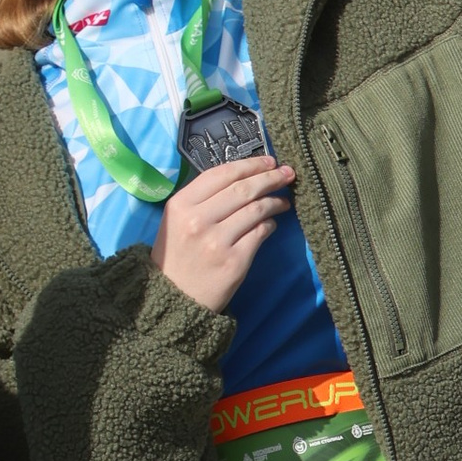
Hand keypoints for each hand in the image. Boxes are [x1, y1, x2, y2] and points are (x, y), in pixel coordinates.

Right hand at [150, 155, 298, 311]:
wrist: (173, 298)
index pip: (222, 174)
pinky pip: (260, 232)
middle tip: (287, 174)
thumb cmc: (178, 256)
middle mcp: (198, 220)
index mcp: (181, 204)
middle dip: (270, 178)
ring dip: (275, 201)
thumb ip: (202, 199)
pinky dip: (270, 224)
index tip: (268, 161)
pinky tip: (271, 223)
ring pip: (256, 209)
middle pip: (243, 189)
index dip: (250, 164)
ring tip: (283, 201)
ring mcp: (217, 241)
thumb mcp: (177, 221)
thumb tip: (243, 178)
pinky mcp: (234, 261)